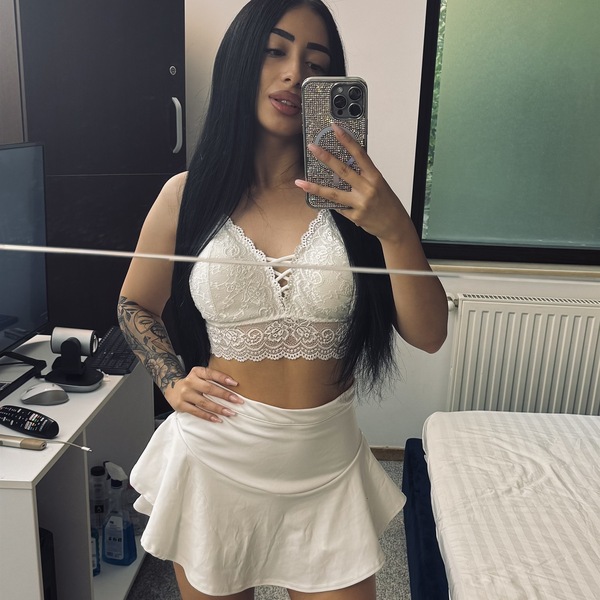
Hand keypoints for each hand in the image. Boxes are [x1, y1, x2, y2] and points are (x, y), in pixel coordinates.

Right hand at [164, 366, 243, 422]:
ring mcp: (184, 394)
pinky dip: (208, 416)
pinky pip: (196, 412)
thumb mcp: (200, 376)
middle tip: (238, 401)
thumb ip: (212, 378)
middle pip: (209, 389)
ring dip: (219, 408)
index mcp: (196, 372)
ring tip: (231, 413)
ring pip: (204, 402)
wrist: (171, 388)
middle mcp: (190, 382)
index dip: (223, 378)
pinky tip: (218, 419)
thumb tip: (234, 385)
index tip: (235, 383)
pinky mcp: (181, 405)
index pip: (210, 373)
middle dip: (225, 395)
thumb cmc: (193, 382)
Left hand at [295, 123, 408, 241]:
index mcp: (375, 177)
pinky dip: (330, 203)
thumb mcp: (379, 184)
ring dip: (315, 187)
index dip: (347, 140)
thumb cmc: (387, 203)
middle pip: (343, 170)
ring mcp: (360, 204)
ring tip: (301, 182)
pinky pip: (338, 208)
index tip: (335, 128)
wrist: (395, 226)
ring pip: (334, 193)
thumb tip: (346, 164)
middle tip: (312, 148)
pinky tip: (319, 200)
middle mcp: (368, 189)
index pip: (359, 154)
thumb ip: (364, 175)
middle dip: (325, 157)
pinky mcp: (355, 217)